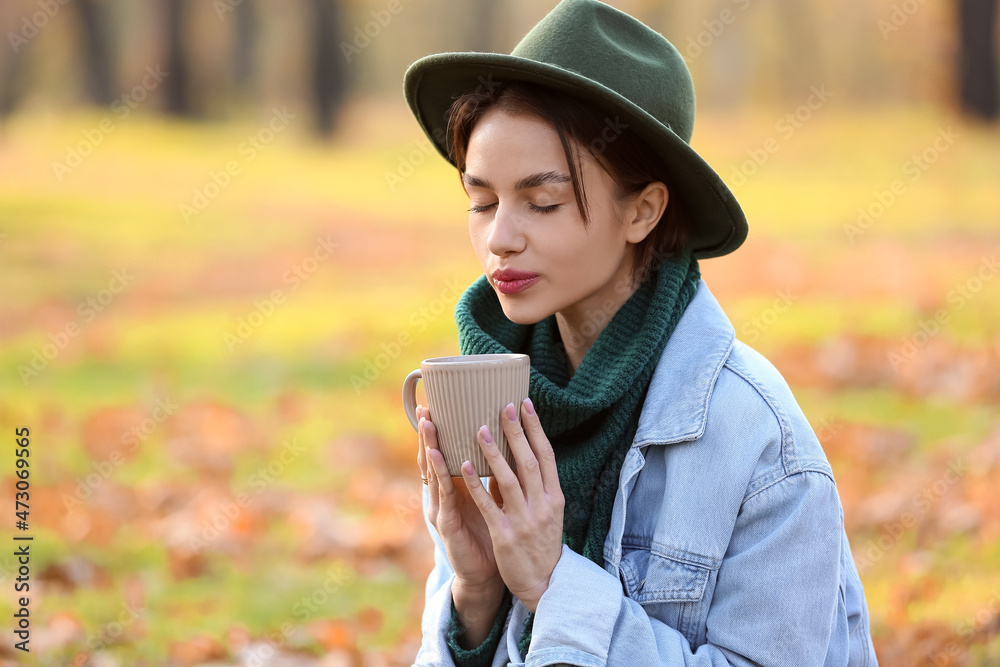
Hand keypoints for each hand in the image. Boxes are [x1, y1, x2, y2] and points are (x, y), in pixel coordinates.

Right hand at [416, 404, 506, 645]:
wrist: (487, 575)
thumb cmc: (489, 535)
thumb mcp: (491, 499)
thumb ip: (490, 475)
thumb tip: (504, 445)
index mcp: (454, 488)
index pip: (443, 453)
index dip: (438, 431)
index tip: (435, 404)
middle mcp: (443, 497)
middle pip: (432, 459)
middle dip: (428, 434)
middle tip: (425, 408)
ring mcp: (441, 510)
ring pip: (434, 474)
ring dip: (430, 448)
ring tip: (428, 426)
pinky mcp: (447, 526)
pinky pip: (446, 497)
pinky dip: (444, 476)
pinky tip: (442, 459)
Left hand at [460, 398, 564, 612]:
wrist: (543, 584)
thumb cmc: (541, 542)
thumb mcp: (548, 511)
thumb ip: (534, 485)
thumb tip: (519, 452)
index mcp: (555, 497)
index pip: (547, 455)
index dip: (536, 428)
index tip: (525, 403)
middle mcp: (543, 506)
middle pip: (529, 462)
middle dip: (516, 432)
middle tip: (504, 406)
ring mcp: (524, 521)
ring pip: (508, 480)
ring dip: (493, 452)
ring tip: (478, 429)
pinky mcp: (505, 535)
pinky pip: (488, 505)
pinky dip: (476, 484)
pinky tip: (464, 466)